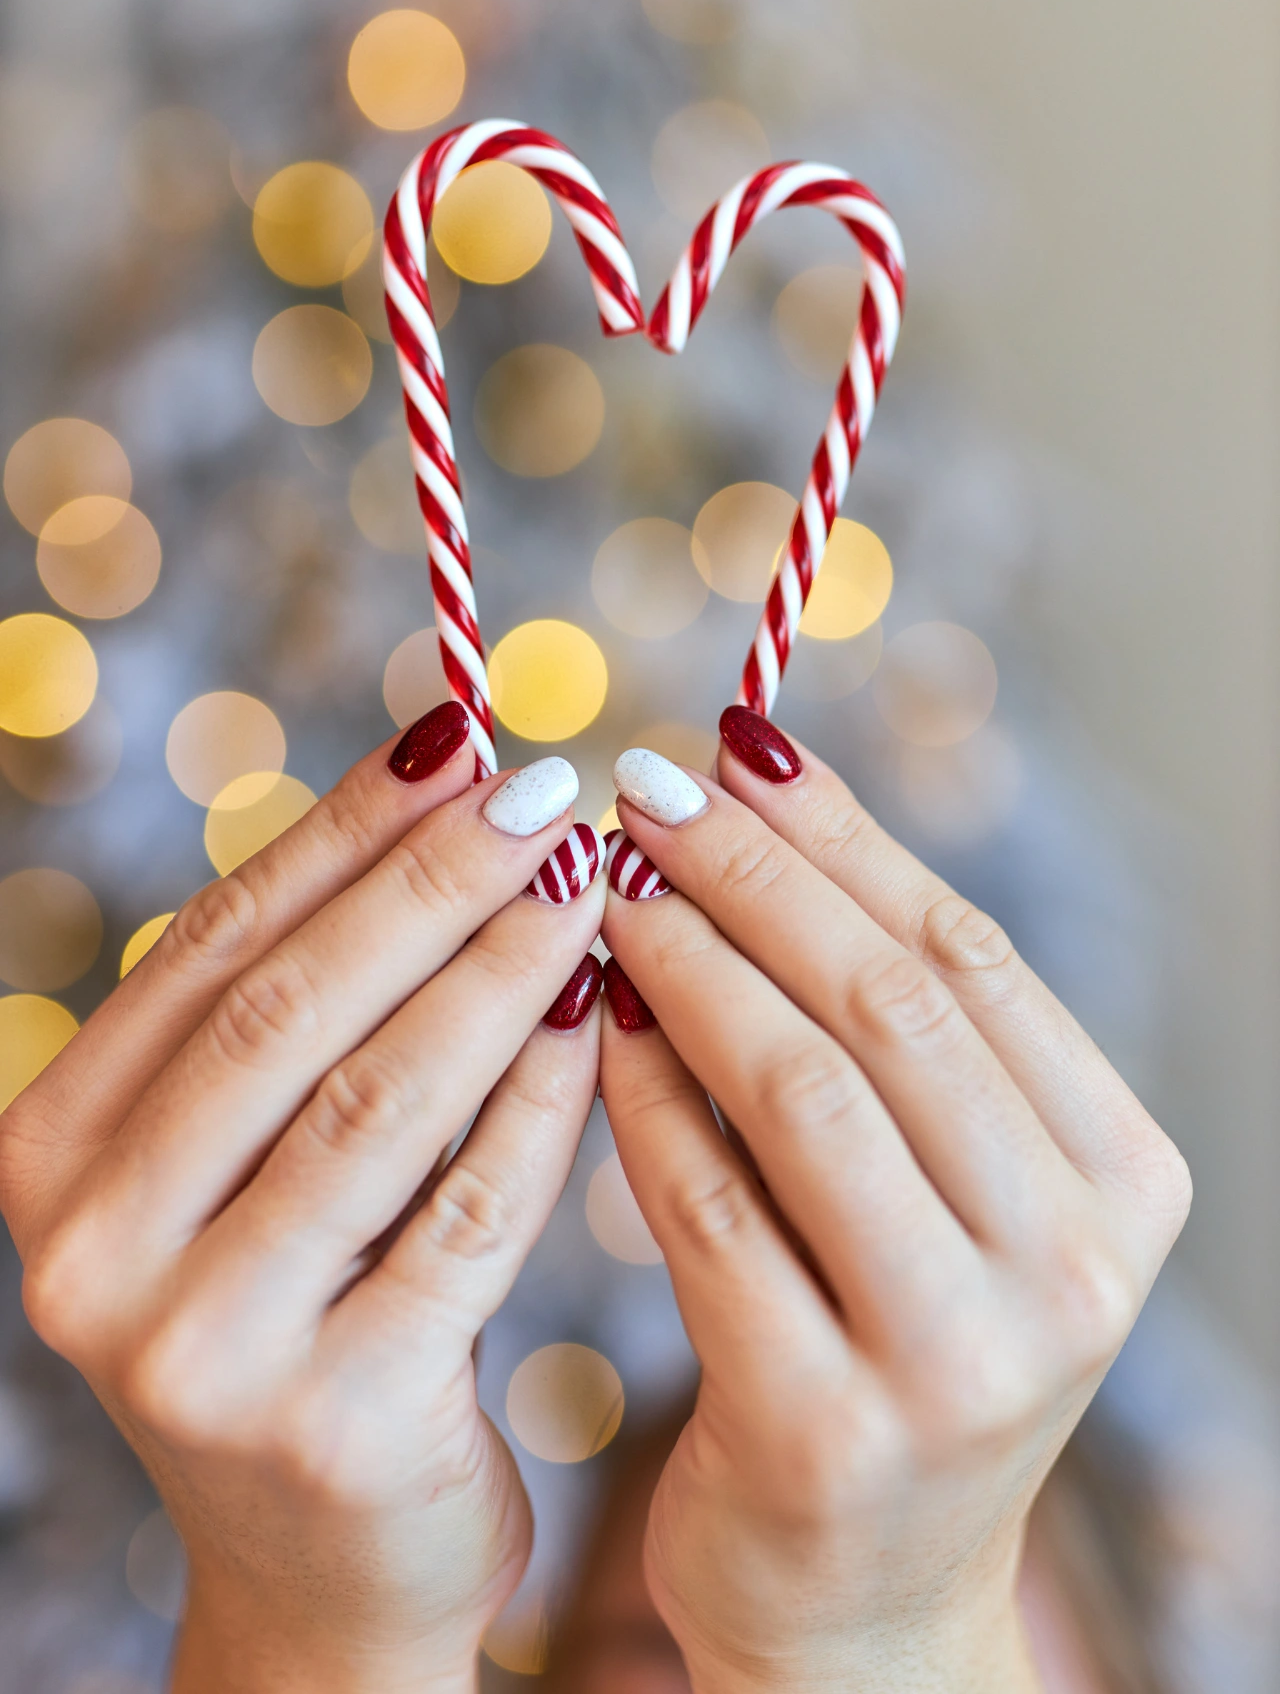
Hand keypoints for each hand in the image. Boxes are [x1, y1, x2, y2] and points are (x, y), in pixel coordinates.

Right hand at [0, 705, 607, 1693]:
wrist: (324, 1565)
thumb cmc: (301, 1311)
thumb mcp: (248, 1163)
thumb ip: (301, 1012)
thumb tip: (438, 793)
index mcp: (54, 1151)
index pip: (215, 946)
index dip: (345, 832)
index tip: (462, 743)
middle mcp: (90, 1248)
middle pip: (291, 1010)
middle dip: (433, 885)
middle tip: (551, 792)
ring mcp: (198, 1346)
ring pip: (378, 1103)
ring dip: (498, 971)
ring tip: (591, 881)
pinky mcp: (331, 1420)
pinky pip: (466, 1217)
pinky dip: (541, 1101)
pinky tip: (602, 1017)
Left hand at [597, 713, 1191, 1693]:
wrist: (861, 1599)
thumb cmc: (891, 1344)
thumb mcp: (938, 1189)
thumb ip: (879, 1027)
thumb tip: (752, 799)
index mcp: (1120, 1180)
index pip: (966, 956)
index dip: (837, 837)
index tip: (730, 744)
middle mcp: (1071, 1267)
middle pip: (887, 1004)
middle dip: (750, 875)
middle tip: (642, 788)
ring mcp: (959, 1360)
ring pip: (801, 1090)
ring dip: (689, 965)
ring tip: (609, 889)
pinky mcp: (825, 1431)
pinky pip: (708, 1209)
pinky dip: (640, 1098)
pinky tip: (589, 1024)